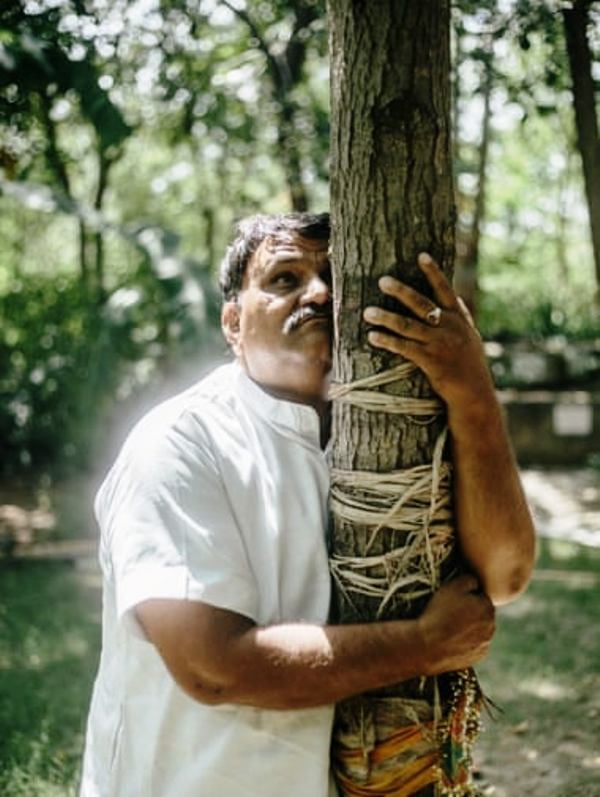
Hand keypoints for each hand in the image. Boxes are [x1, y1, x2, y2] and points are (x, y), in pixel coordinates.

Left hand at [363, 253, 493, 409]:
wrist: (474, 394)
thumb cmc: (470, 365)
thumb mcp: (470, 337)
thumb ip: (461, 318)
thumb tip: (456, 299)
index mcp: (459, 318)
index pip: (445, 289)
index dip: (433, 272)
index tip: (421, 255)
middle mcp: (450, 327)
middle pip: (421, 304)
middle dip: (401, 291)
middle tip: (382, 280)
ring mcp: (439, 344)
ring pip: (408, 326)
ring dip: (386, 317)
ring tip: (367, 312)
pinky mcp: (430, 361)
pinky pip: (404, 348)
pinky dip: (388, 341)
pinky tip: (373, 337)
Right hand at [417, 574, 495, 674]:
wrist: (428, 646)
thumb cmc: (439, 613)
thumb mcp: (451, 586)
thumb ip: (469, 579)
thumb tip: (476, 583)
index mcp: (487, 606)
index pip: (480, 596)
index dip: (466, 597)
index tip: (453, 601)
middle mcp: (491, 626)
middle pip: (481, 614)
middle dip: (470, 612)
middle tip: (449, 613)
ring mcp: (485, 643)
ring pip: (478, 630)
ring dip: (468, 627)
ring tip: (448, 627)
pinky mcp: (478, 656)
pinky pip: (474, 645)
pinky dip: (465, 642)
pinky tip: (450, 640)